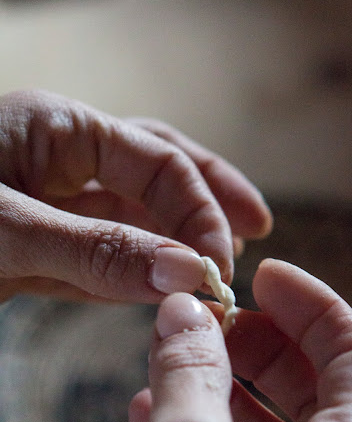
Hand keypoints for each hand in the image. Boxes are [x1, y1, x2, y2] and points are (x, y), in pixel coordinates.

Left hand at [0, 90, 270, 302]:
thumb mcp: (7, 226)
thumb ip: (95, 248)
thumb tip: (184, 272)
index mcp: (58, 130)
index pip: (159, 161)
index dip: (201, 211)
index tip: (221, 265)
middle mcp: (59, 163)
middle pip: (157, 175)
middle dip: (209, 201)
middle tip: (256, 230)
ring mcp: (47, 209)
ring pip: (131, 220)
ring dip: (176, 242)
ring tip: (218, 264)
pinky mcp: (32, 254)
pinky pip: (96, 263)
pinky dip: (131, 280)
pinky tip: (161, 291)